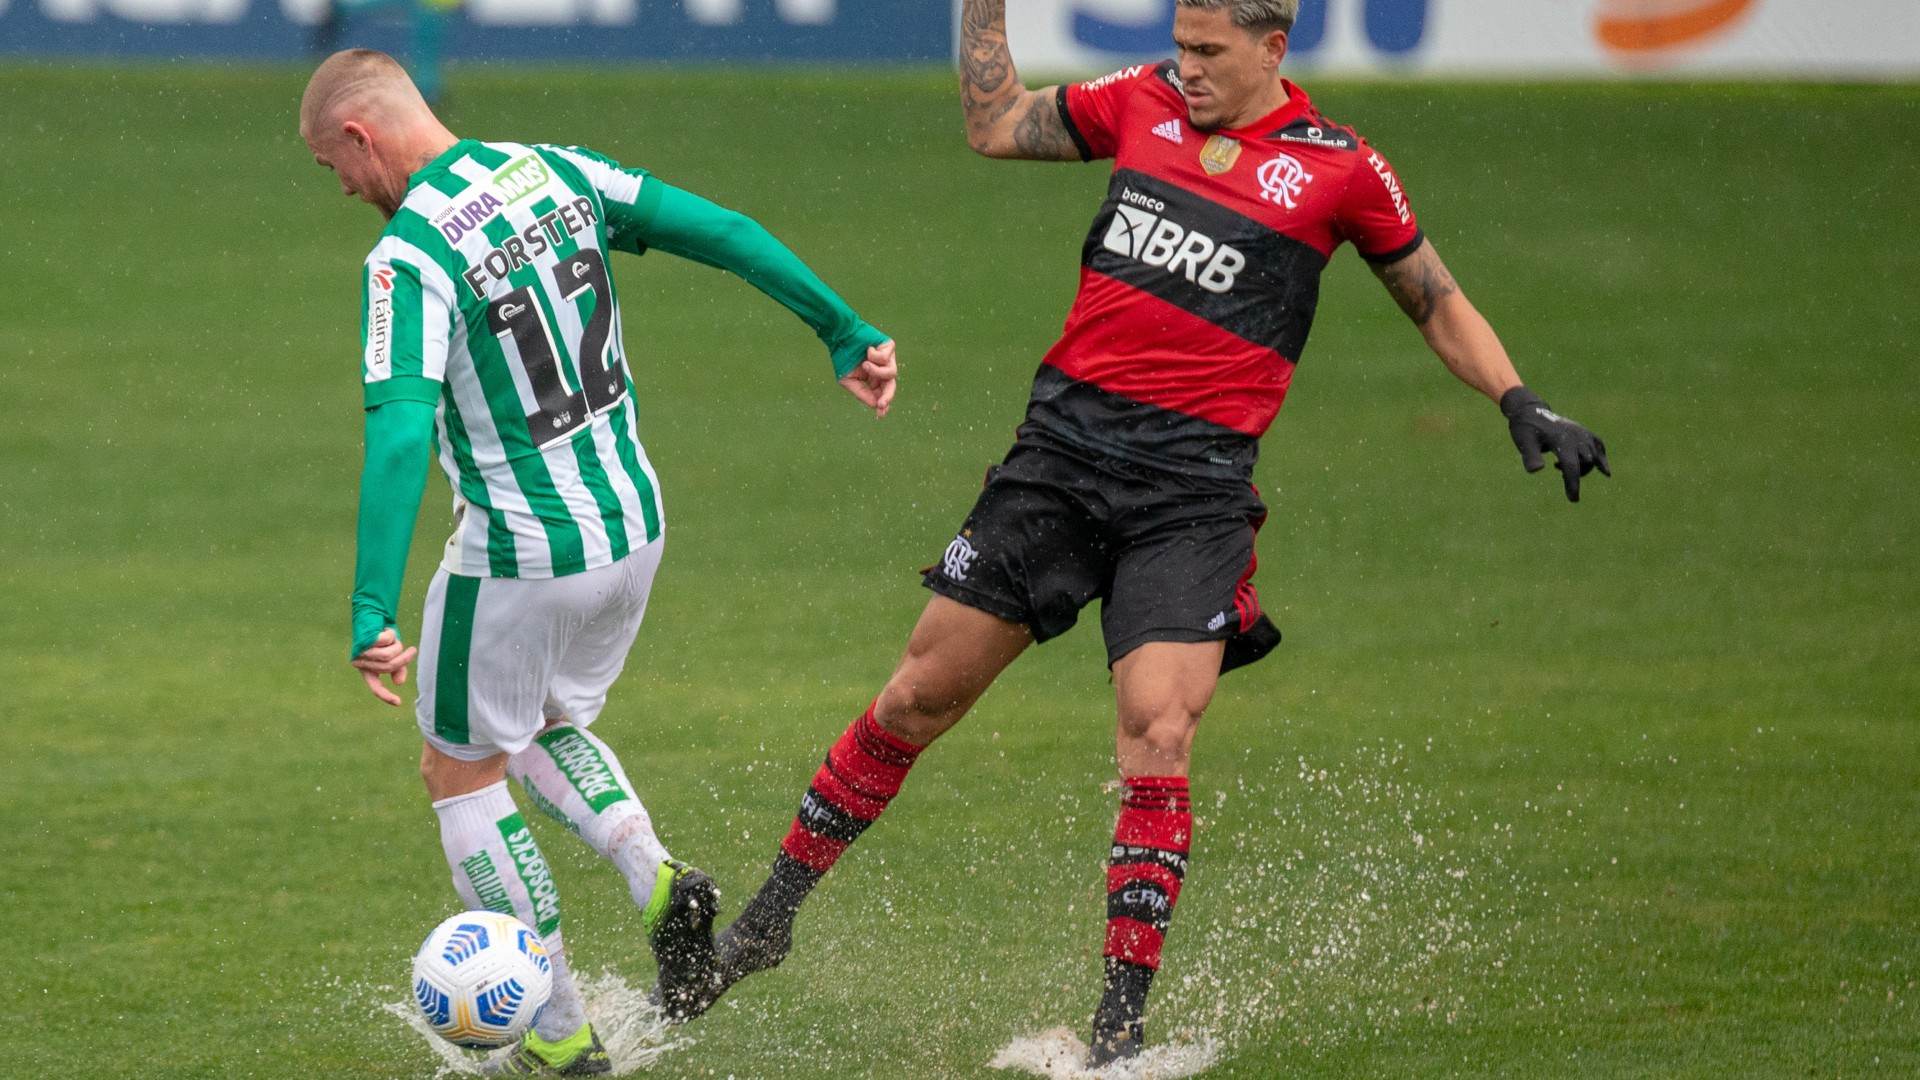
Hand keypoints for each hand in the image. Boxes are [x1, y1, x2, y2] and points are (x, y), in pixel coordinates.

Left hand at [352, 627, 418, 706]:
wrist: (372, 616)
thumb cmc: (383, 637)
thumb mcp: (393, 654)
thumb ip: (396, 668)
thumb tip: (398, 683)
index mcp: (366, 670)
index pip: (375, 687)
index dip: (386, 695)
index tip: (398, 703)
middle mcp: (361, 663)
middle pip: (389, 667)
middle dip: (403, 659)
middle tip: (413, 651)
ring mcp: (361, 652)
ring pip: (388, 655)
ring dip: (397, 645)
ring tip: (394, 638)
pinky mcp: (364, 640)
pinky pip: (386, 641)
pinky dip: (390, 634)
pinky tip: (385, 630)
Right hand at [838, 340, 897, 417]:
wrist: (840, 337)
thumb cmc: (843, 358)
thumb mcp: (849, 381)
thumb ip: (863, 394)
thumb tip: (876, 405)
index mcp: (873, 379)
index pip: (882, 393)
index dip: (882, 404)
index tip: (881, 414)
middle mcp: (882, 369)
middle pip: (890, 386)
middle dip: (887, 396)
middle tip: (881, 404)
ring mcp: (887, 358)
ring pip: (891, 373)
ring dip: (877, 372)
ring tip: (865, 365)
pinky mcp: (889, 347)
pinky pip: (887, 358)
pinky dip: (875, 356)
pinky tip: (867, 350)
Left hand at [1500, 386, 1610, 501]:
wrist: (1530, 411)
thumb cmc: (1526, 429)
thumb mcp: (1524, 443)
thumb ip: (1531, 456)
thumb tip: (1536, 471)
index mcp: (1561, 440)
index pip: (1571, 466)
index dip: (1573, 484)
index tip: (1573, 500)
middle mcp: (1576, 436)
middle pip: (1585, 463)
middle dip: (1575, 476)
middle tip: (1556, 470)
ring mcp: (1582, 433)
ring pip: (1593, 456)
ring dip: (1583, 467)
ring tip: (1560, 466)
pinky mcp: (1583, 432)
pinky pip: (1599, 445)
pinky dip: (1602, 457)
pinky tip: (1605, 471)